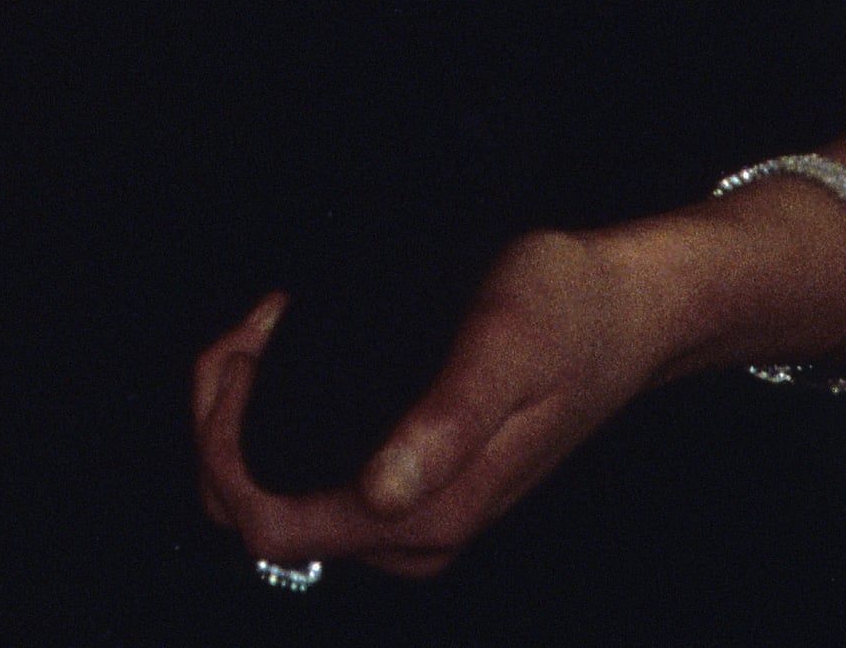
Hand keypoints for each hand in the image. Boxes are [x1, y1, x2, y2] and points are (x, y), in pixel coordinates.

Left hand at [192, 228, 670, 581]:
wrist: (625, 313)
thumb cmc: (566, 316)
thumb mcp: (506, 348)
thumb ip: (447, 426)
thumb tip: (378, 495)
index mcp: (425, 518)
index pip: (268, 524)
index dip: (224, 444)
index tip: (250, 349)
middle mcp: (408, 533)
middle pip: (255, 513)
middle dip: (221, 420)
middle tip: (252, 326)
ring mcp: (405, 512)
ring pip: (276, 491)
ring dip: (243, 413)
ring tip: (268, 325)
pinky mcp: (409, 481)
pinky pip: (310, 470)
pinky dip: (276, 412)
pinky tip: (285, 346)